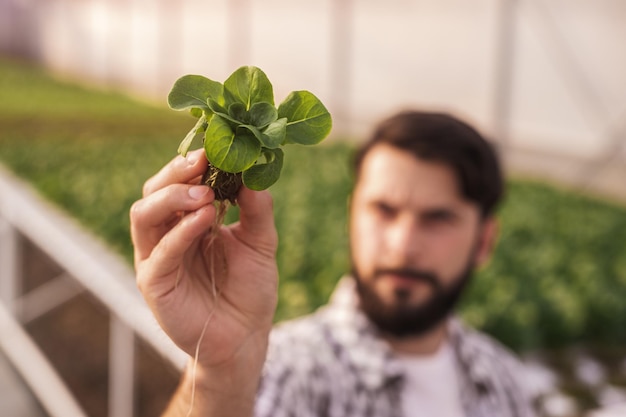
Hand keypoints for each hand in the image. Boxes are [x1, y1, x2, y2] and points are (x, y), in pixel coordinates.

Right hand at [130, 149, 277, 368]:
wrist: (246, 336)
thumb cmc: (250, 288)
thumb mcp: (261, 242)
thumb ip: (257, 208)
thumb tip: (254, 171)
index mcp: (189, 219)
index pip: (179, 181)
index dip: (194, 162)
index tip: (217, 148)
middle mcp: (167, 233)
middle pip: (154, 190)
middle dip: (177, 173)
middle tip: (204, 163)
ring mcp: (157, 257)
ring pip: (144, 214)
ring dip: (173, 197)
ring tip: (206, 196)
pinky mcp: (154, 282)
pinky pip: (159, 252)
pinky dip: (179, 233)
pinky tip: (204, 221)